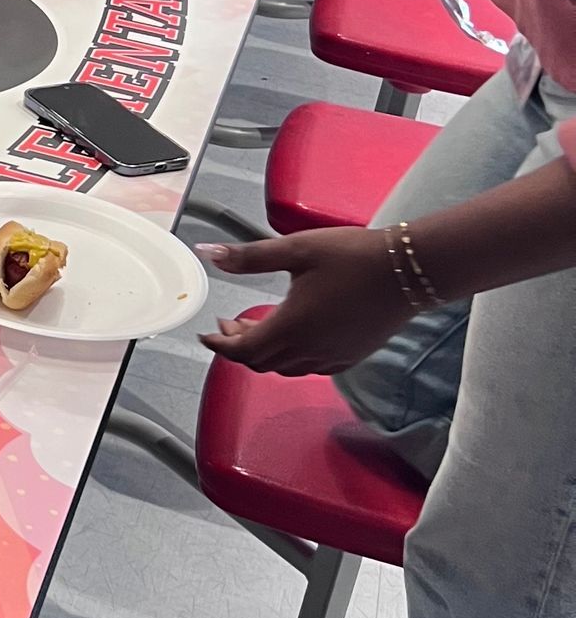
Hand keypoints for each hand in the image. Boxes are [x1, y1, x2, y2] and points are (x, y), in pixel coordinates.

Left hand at [197, 227, 409, 375]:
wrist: (409, 270)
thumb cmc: (353, 256)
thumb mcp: (296, 249)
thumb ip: (249, 257)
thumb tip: (208, 253)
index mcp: (289, 327)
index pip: (241, 350)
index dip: (219, 345)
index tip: (207, 334)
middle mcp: (309, 350)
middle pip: (260, 362)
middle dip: (238, 346)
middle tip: (230, 323)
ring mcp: (332, 357)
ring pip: (284, 368)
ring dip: (264, 353)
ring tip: (258, 326)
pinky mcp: (351, 356)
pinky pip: (311, 368)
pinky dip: (291, 358)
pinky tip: (294, 336)